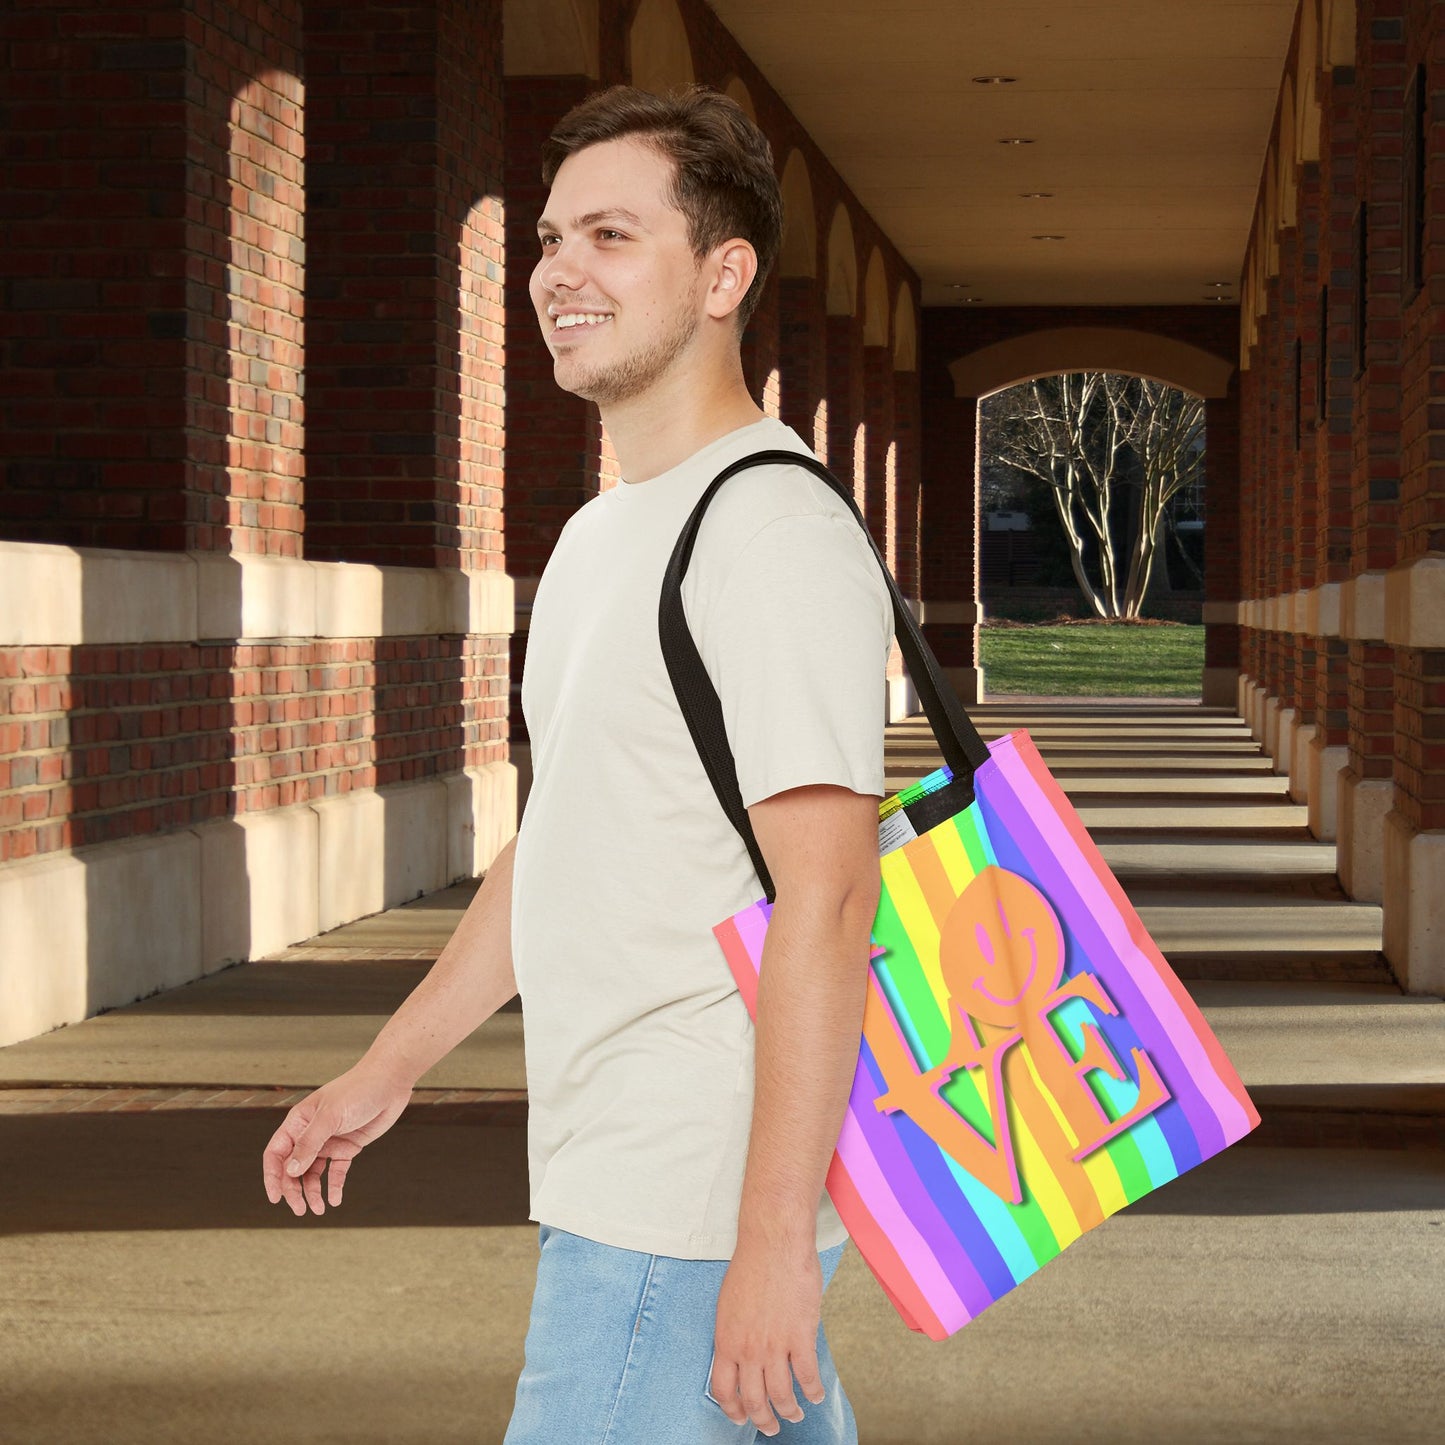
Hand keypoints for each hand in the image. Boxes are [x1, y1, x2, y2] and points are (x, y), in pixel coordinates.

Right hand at [261, 1061, 412, 1216]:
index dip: (272, 1176)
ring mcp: (329, 1141)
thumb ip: (310, 1143)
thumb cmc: (358, 1090)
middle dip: (294, 1190)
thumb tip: (290, 1170)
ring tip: (319, 1209)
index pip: (276, 1153)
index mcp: (298, 1122)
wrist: (390, 1081)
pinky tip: (335, 1200)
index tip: (275, 1198)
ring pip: (313, 1173)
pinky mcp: (348, 1147)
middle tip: (301, 1210)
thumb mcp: (330, 1116)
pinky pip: (336, 1171)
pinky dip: (334, 1186)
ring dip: (313, 1192)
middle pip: (293, 1168)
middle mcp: (311, 1133)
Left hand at [710, 1239, 826, 1437]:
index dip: (733, 1410)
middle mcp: (748, 1350)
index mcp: (726, 1340)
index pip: (723, 1391)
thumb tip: (740, 1355)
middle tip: (771, 1426)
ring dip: (789, 1411)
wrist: (774, 1243)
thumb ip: (734, 1334)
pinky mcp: (800, 1337)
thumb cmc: (751, 1266)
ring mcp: (774, 1346)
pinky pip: (808, 1376)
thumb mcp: (728, 1305)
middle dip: (763, 1420)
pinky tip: (815, 1395)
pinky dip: (813, 1391)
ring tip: (795, 1414)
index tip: (741, 1416)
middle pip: (754, 1400)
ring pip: (782, 1395)